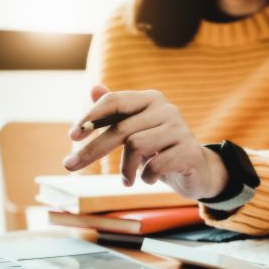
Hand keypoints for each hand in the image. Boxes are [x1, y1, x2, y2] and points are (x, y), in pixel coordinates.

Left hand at [63, 85, 228, 199]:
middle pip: (121, 128)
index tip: (72, 137)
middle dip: (93, 149)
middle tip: (70, 166)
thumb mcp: (137, 130)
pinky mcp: (189, 151)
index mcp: (151, 99)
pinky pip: (155, 164)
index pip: (115, 102)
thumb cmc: (161, 149)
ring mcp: (180, 129)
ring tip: (127, 181)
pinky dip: (146, 176)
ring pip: (136, 146)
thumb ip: (116, 112)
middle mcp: (167, 109)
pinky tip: (149, 180)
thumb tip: (93, 87)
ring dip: (125, 170)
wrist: (197, 169)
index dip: (91, 117)